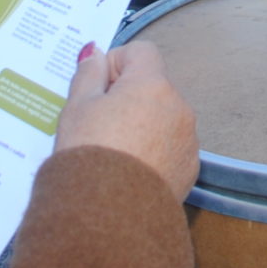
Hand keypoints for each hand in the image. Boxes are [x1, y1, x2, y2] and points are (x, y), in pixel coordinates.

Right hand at [56, 41, 198, 200]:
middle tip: (98, 124)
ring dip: (142, 124)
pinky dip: (153, 151)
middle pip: (153, 86)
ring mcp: (188, 138)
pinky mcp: (190, 167)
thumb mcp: (77, 108)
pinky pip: (171, 147)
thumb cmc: (90, 155)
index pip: (141, 52)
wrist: (108, 216)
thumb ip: (88, 74)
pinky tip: (130, 171)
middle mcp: (178, 106)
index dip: (116, 64)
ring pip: (163, 117)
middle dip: (128, 97)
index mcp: (152, 85)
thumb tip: (95, 52)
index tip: (97, 89)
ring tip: (113, 152)